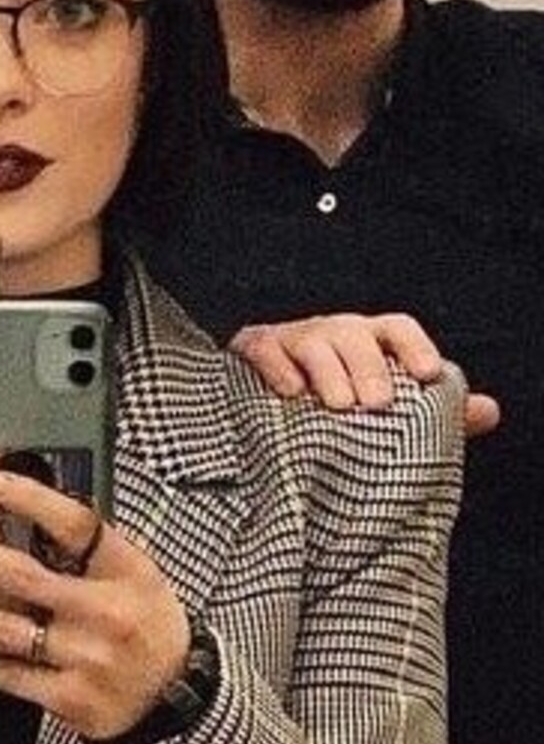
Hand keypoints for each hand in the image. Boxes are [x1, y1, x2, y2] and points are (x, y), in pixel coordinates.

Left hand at [0, 467, 188, 740]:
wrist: (176, 702)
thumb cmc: (152, 632)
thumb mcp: (139, 577)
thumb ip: (94, 551)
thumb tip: (34, 510)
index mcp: (126, 572)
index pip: (74, 523)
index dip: (29, 498)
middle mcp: (104, 612)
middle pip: (24, 576)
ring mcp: (86, 658)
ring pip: (8, 631)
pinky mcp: (71, 698)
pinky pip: (15, 677)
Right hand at [230, 310, 499, 435]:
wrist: (265, 414)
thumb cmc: (334, 412)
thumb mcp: (385, 411)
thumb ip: (437, 414)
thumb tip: (490, 411)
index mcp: (368, 341)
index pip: (396, 329)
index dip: (415, 347)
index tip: (429, 376)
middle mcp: (333, 333)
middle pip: (354, 335)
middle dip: (369, 367)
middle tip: (379, 404)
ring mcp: (292, 339)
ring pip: (313, 342)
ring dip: (329, 372)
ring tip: (341, 406)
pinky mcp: (253, 351)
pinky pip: (264, 351)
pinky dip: (277, 369)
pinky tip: (291, 394)